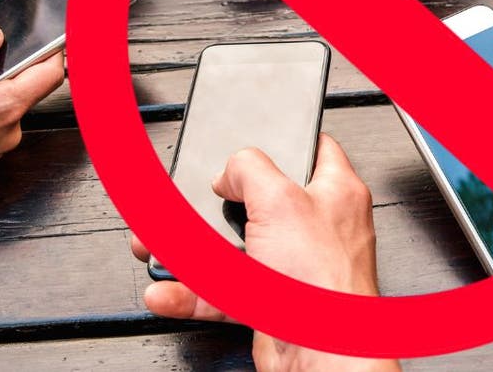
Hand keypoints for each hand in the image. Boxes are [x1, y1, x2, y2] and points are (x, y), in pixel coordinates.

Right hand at [131, 135, 397, 371]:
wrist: (321, 356)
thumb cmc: (323, 283)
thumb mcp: (280, 200)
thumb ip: (251, 169)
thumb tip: (232, 169)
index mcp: (335, 191)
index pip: (313, 149)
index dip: (281, 141)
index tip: (251, 141)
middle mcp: (316, 227)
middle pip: (258, 201)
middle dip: (211, 202)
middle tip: (184, 199)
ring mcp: (292, 267)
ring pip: (232, 248)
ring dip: (190, 248)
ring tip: (157, 242)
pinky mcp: (270, 302)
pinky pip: (222, 290)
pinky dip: (191, 291)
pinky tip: (168, 289)